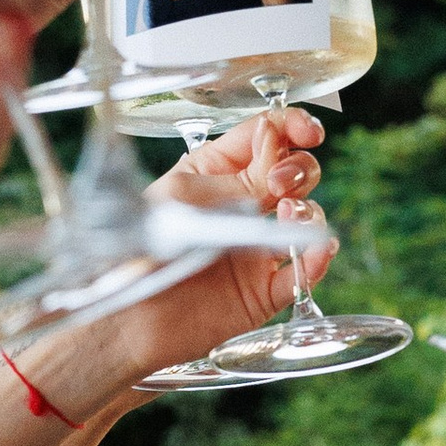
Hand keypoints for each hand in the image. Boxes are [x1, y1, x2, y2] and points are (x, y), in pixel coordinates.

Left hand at [61, 147, 339, 407]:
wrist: (128, 317)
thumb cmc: (138, 250)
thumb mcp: (183, 198)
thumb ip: (237, 178)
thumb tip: (275, 144)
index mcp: (216, 172)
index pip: (266, 136)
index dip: (292, 128)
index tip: (308, 133)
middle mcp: (242, 206)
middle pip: (296, 172)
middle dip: (298, 169)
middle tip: (277, 185)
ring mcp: (256, 249)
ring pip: (306, 218)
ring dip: (307, 211)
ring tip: (286, 217)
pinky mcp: (263, 291)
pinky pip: (303, 273)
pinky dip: (316, 260)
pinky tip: (316, 249)